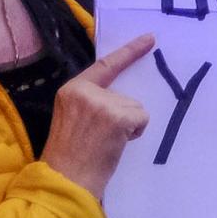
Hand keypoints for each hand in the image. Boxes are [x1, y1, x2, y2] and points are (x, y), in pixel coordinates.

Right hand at [41, 34, 155, 200]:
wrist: (66, 178)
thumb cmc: (72, 155)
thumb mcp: (75, 118)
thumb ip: (93, 103)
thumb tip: (124, 99)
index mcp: (72, 89)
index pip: (105, 65)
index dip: (129, 51)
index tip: (150, 38)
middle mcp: (85, 90)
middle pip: (125, 95)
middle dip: (122, 115)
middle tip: (103, 137)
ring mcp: (102, 102)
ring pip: (136, 107)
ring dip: (128, 125)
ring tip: (106, 142)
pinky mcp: (117, 115)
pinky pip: (142, 118)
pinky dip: (136, 131)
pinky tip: (118, 143)